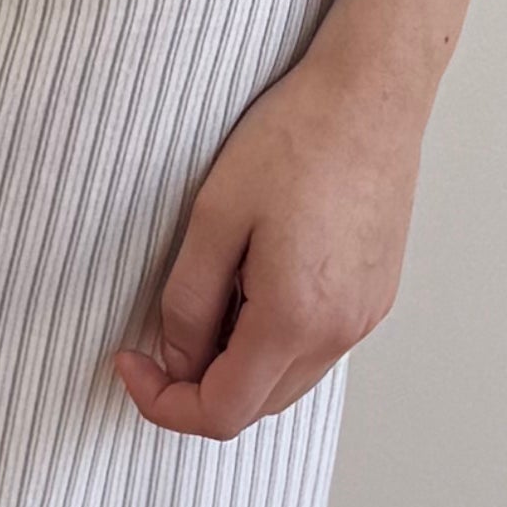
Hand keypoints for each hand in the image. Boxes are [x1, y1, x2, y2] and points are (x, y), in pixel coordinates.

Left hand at [107, 28, 430, 439]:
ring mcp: (364, 318)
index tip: (131, 363)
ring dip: (238, 363)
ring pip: (286, 382)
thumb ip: (188, 301)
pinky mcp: (376, 298)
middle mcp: (338, 333)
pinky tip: (256, 282)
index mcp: (294, 318)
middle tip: (161, 332)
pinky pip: (316, 349)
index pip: (221, 412)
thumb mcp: (215, 216)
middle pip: (255, 406)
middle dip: (198, 384)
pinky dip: (274, 341)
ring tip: (216, 293)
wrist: (372, 94)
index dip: (164, 402)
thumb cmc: (297, 138)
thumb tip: (177, 356)